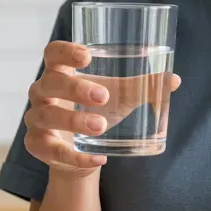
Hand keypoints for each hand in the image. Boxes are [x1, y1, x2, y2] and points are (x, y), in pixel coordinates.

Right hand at [24, 40, 180, 176]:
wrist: (80, 149)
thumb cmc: (96, 109)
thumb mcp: (119, 96)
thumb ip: (142, 86)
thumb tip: (174, 80)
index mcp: (60, 71)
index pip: (52, 53)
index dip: (65, 51)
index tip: (87, 56)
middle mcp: (42, 92)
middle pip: (50, 83)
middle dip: (75, 88)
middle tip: (104, 96)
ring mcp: (36, 119)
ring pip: (47, 115)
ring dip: (74, 120)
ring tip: (101, 126)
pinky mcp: (37, 145)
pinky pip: (51, 150)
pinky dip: (75, 157)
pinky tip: (99, 159)